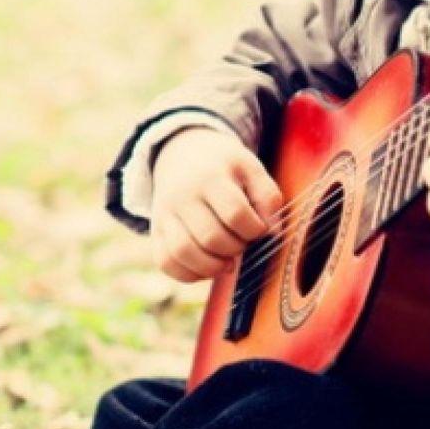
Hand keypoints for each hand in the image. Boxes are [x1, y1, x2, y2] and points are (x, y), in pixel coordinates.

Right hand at [149, 127, 284, 284]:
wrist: (181, 154)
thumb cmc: (224, 167)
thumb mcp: (250, 168)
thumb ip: (268, 197)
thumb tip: (273, 233)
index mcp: (211, 177)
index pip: (235, 214)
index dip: (254, 230)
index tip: (258, 228)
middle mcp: (183, 196)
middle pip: (211, 237)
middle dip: (235, 249)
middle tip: (242, 242)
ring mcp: (165, 214)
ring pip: (183, 252)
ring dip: (212, 267)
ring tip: (226, 262)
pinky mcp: (156, 230)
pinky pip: (165, 262)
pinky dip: (188, 274)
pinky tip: (206, 267)